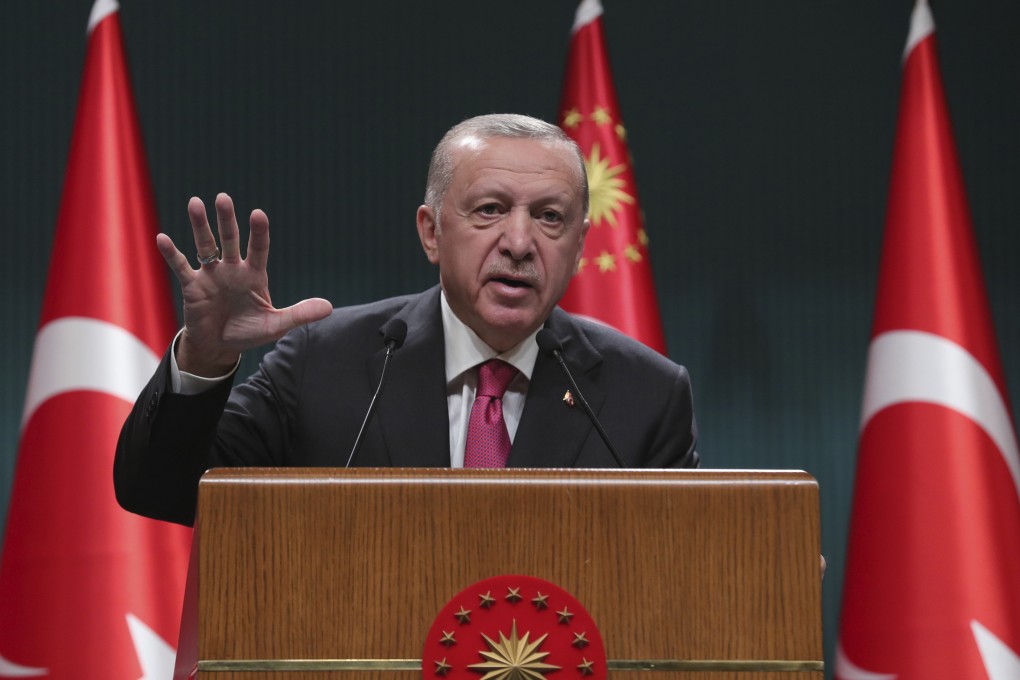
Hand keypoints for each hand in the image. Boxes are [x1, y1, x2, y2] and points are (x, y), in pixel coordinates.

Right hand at [157, 193, 332, 376]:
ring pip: (204, 245)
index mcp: (254, 274)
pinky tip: (162, 238)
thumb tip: (329, 307)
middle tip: (223, 197)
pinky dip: (171, 253)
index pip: (259, 248)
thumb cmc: (249, 332)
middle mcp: (232, 268)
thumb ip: (299, 314)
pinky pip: (180, 266)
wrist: (220, 347)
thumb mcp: (276, 325)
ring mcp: (211, 275)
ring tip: (194, 202)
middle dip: (227, 219)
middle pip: (230, 238)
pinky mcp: (192, 285)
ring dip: (199, 226)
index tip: (258, 214)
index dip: (259, 232)